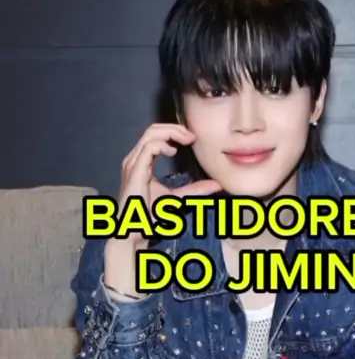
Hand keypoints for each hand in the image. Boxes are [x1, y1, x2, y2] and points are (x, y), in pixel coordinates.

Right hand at [104, 123, 220, 298]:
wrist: (134, 230)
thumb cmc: (150, 215)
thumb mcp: (178, 197)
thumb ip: (195, 189)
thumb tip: (217, 185)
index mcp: (142, 162)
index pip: (155, 135)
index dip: (174, 132)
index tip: (192, 139)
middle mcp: (135, 159)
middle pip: (152, 129)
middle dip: (174, 128)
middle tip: (192, 136)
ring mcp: (133, 164)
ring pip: (150, 134)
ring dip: (171, 132)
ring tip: (186, 139)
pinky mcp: (135, 171)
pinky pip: (148, 148)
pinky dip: (162, 144)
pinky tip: (173, 152)